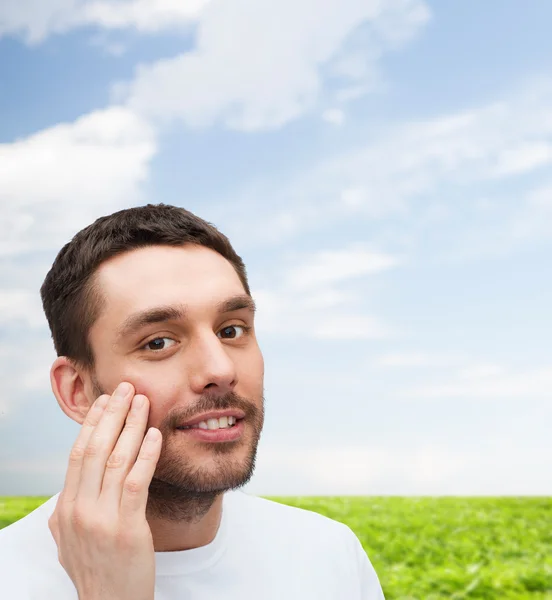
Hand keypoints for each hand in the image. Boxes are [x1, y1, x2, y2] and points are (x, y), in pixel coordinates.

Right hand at [48, 382, 161, 599]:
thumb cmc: (97, 570)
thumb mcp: (70, 539)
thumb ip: (71, 509)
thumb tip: (73, 484)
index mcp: (66, 508)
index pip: (78, 454)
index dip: (92, 423)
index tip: (105, 400)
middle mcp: (79, 510)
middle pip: (95, 449)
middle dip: (111, 414)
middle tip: (125, 388)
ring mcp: (101, 520)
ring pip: (116, 460)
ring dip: (131, 426)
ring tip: (142, 401)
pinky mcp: (127, 529)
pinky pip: (137, 482)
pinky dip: (146, 454)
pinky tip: (155, 434)